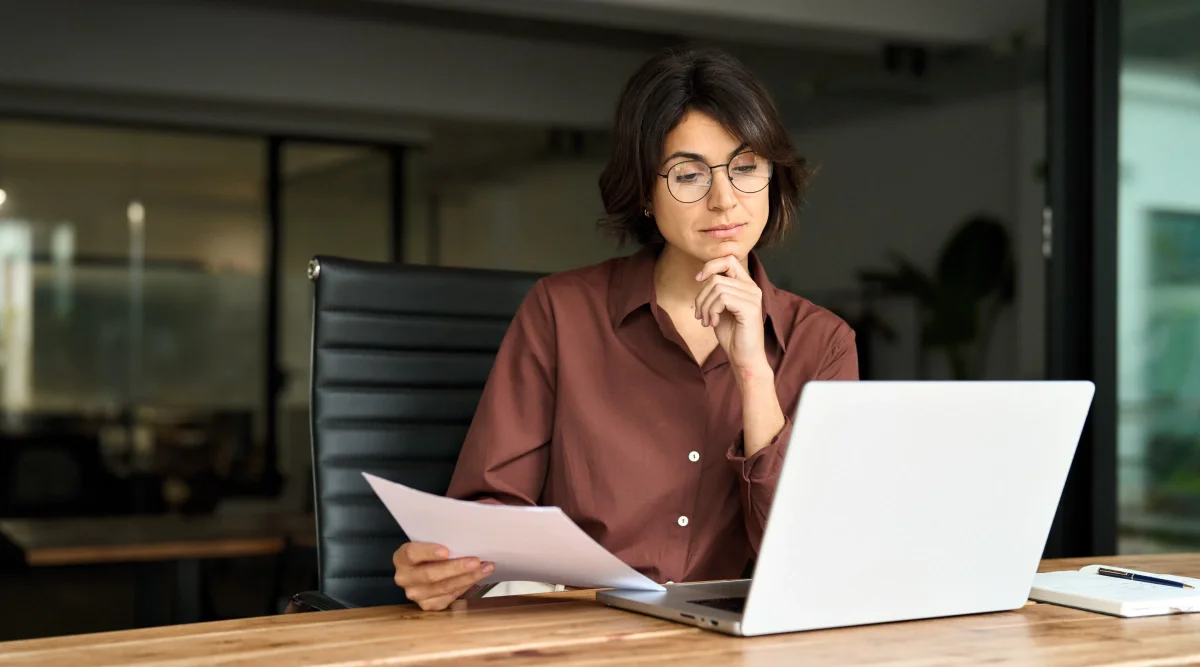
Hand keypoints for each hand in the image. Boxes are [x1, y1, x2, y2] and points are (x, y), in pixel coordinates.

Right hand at [393, 541, 493, 610]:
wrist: (421, 569)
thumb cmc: (429, 553)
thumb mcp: (428, 543)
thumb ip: (439, 542)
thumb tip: (465, 539)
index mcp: (401, 558)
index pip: (412, 554)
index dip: (429, 552)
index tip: (447, 550)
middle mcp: (404, 578)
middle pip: (431, 574)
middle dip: (457, 568)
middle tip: (476, 561)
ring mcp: (415, 594)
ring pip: (443, 588)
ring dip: (468, 578)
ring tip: (485, 568)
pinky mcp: (427, 605)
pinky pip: (449, 597)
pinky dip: (465, 587)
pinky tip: (476, 578)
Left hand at [695, 256, 769, 377]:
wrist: (744, 358)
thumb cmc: (732, 335)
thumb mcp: (720, 308)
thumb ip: (716, 292)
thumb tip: (702, 276)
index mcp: (747, 285)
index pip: (729, 260)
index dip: (710, 266)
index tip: (698, 279)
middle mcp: (752, 288)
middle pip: (717, 276)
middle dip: (701, 295)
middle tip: (699, 315)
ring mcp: (753, 297)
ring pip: (717, 287)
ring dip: (704, 306)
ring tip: (706, 321)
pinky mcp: (750, 308)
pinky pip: (722, 298)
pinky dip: (711, 311)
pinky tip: (713, 323)